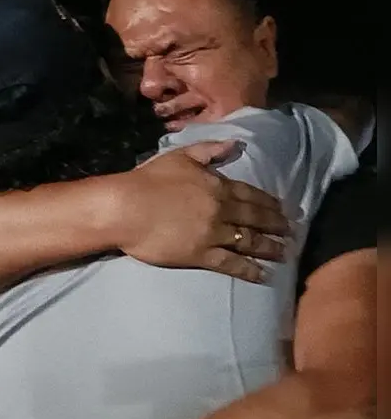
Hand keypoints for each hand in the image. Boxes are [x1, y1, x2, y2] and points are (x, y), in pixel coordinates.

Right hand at [112, 141, 291, 282]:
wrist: (126, 208)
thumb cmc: (148, 180)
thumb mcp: (180, 156)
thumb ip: (210, 150)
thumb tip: (236, 144)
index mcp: (218, 186)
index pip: (252, 195)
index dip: (270, 203)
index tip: (284, 209)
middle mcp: (222, 210)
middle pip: (256, 219)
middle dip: (277, 226)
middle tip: (292, 232)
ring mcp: (213, 234)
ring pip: (249, 242)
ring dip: (270, 248)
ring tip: (283, 253)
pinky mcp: (201, 255)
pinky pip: (231, 264)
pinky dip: (249, 270)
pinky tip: (262, 274)